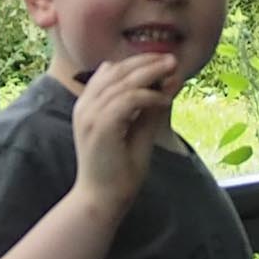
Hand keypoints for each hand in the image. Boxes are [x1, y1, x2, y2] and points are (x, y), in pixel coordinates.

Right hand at [69, 49, 178, 209]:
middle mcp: (85, 107)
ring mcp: (90, 116)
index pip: (110, 71)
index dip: (137, 62)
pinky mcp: (101, 127)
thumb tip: (170, 83)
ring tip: (173, 71)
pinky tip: (164, 99)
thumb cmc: (119, 170)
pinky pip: (127, 100)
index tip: (162, 61)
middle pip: (116, 71)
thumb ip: (150, 108)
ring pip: (123, 82)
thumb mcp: (138, 131)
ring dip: (151, 74)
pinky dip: (149, 96)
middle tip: (172, 59)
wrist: (103, 199)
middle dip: (146, 61)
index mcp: (88, 106)